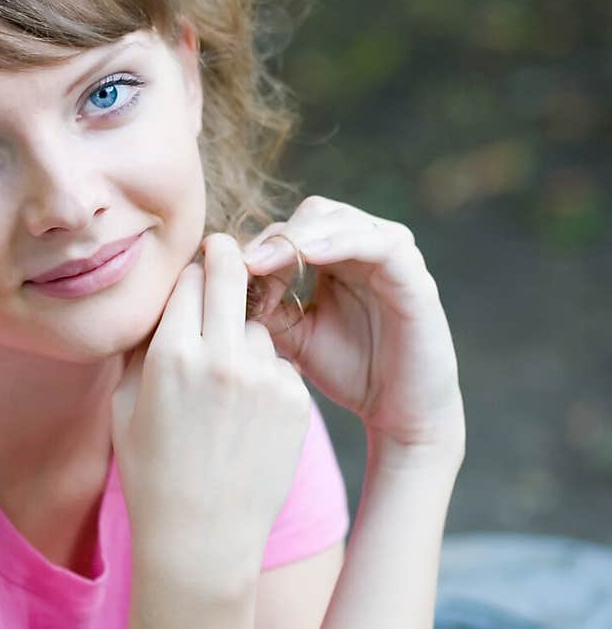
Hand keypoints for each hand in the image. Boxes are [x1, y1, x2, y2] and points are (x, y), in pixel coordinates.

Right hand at [112, 234, 312, 589]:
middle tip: (226, 253)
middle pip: (230, 275)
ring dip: (244, 336)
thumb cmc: (152, 473)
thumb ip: (142, 346)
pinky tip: (246, 416)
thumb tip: (160, 299)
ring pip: (258, 326)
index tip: (193, 270)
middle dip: (227, 259)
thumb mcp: (125, 407)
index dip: (189, 272)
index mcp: (171, 356)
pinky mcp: (296, 399)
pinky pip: (279, 364)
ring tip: (224, 386)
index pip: (188, 279)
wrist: (202, 538)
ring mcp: (265, 379)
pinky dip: (265, 376)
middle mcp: (222, 359)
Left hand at [242, 195, 465, 457]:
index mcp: (334, 259)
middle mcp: (363, 248)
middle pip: (312, 215)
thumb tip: (213, 287)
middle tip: (240, 262)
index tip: (223, 272)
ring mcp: (391, 256)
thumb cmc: (350, 374)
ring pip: (341, 220)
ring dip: (299, 236)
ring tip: (263, 260)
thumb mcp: (294, 338)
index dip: (256, 246)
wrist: (400, 414)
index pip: (289, 231)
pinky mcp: (414, 273)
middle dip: (273, 237)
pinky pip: (380, 243)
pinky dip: (342, 242)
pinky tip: (310, 256)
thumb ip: (263, 308)